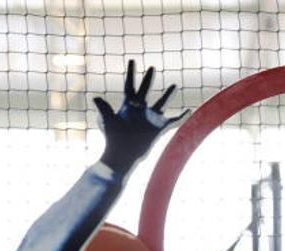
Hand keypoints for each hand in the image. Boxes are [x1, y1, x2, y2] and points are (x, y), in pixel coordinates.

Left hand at [93, 59, 188, 174]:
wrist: (123, 155)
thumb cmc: (113, 139)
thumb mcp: (108, 121)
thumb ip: (103, 109)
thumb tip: (95, 97)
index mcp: (128, 106)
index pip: (130, 85)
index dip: (131, 73)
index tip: (132, 60)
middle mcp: (140, 110)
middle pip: (146, 90)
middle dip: (149, 79)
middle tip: (152, 68)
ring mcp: (150, 119)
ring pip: (161, 103)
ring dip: (168, 95)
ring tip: (174, 85)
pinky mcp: (159, 128)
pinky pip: (173, 120)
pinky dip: (182, 116)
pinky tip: (189, 110)